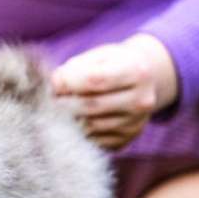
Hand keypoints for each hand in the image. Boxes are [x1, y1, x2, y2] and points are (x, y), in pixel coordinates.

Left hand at [51, 33, 177, 149]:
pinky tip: (78, 119)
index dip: (68, 82)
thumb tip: (55, 86)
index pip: (94, 80)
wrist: (145, 81)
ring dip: (70, 118)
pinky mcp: (126, 139)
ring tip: (64, 107)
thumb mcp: (97, 56)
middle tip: (54, 97)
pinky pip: (93, 140)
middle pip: (90, 106)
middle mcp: (141, 100)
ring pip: (89, 126)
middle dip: (64, 102)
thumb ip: (74, 68)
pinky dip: (80, 131)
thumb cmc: (112, 65)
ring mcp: (136, 123)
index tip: (55, 82)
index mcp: (136, 71)